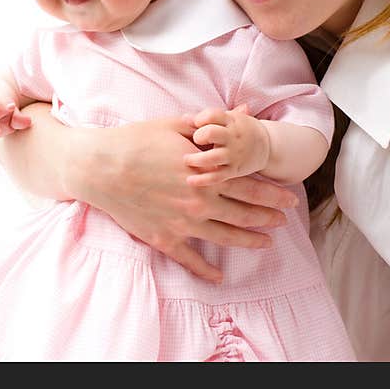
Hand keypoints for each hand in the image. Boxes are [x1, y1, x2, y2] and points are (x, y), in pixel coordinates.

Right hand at [63, 117, 294, 282]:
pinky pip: (190, 259)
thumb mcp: (172, 125)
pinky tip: (218, 277)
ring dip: (250, 241)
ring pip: (226, 238)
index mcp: (206, 174)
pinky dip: (206, 270)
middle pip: (245, 213)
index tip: (290, 198)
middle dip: (268, 217)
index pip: (250, 186)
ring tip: (266, 243)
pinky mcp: (164, 238)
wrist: (99, 167)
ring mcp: (184, 223)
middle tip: (283, 220)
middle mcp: (201, 201)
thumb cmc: (133, 141)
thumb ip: (206, 126)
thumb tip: (238, 111)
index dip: (274, 193)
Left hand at [183, 105, 270, 185]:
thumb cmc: (237, 130)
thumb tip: (184, 118)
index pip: (212, 115)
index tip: (195, 123)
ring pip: (213, 157)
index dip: (200, 118)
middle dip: (200, 135)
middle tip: (196, 140)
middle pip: (212, 132)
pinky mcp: (234, 170)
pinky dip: (203, 180)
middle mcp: (232, 137)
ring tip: (187, 160)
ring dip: (197, 159)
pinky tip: (190, 181)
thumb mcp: (226, 120)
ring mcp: (234, 154)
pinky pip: (217, 176)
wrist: (267, 146)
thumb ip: (205, 118)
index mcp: (230, 121)